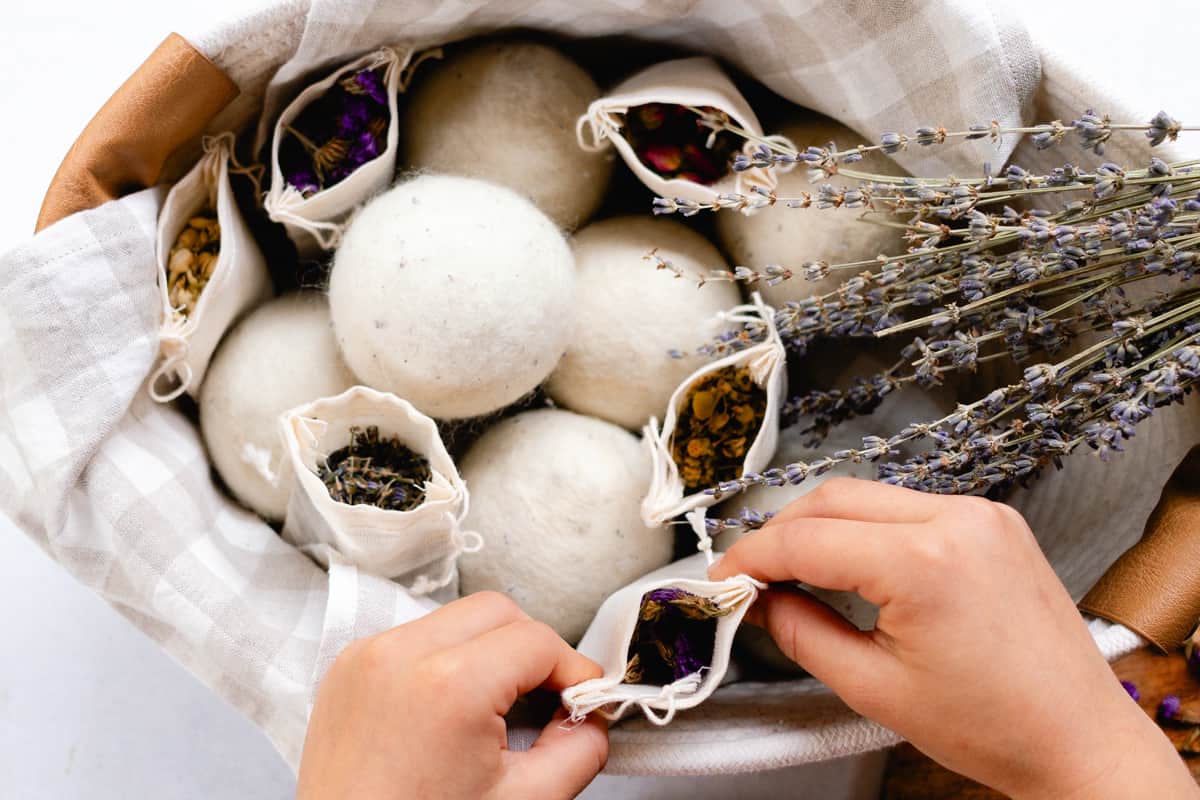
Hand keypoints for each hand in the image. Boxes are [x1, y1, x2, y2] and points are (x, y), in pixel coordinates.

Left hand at [296, 592, 607, 799]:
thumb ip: (579, 750)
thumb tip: (591, 715)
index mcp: (451, 684)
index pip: (539, 641)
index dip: (574, 670)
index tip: (583, 700)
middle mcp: (403, 654)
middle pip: (498, 612)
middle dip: (532, 649)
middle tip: (546, 700)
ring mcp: (368, 656)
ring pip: (456, 617)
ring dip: (488, 650)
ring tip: (495, 709)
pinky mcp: (347, 667)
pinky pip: (414, 637)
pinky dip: (444, 658)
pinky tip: (451, 708)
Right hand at [711, 478, 1197, 799]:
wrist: (1078, 738)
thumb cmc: (991, 726)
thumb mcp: (873, 687)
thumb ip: (800, 632)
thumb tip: (758, 600)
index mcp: (924, 562)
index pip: (806, 540)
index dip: (751, 558)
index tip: (722, 580)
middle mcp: (955, 519)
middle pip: (833, 499)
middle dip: (782, 533)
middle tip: (752, 576)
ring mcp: (981, 514)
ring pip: (869, 496)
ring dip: (823, 526)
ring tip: (796, 572)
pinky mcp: (995, 521)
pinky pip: (909, 507)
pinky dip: (869, 528)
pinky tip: (852, 563)